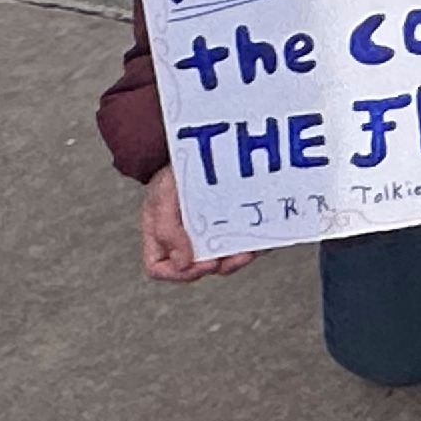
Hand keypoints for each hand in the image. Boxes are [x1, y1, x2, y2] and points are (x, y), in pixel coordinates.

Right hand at [140, 167, 254, 282]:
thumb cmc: (175, 173)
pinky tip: (261, 238)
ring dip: (238, 260)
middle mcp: (186, 241)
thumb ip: (166, 230)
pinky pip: (245, 243)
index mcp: (162, 236)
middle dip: (218, 266)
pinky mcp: (234, 226)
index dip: (178, 273)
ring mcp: (210, 235)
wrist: (200, 147)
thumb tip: (183, 263)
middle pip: (199, 268)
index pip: (159, 268)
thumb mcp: (162, 195)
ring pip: (225, 260)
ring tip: (248, 252)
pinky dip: (254, 245)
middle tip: (233, 257)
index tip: (201, 262)